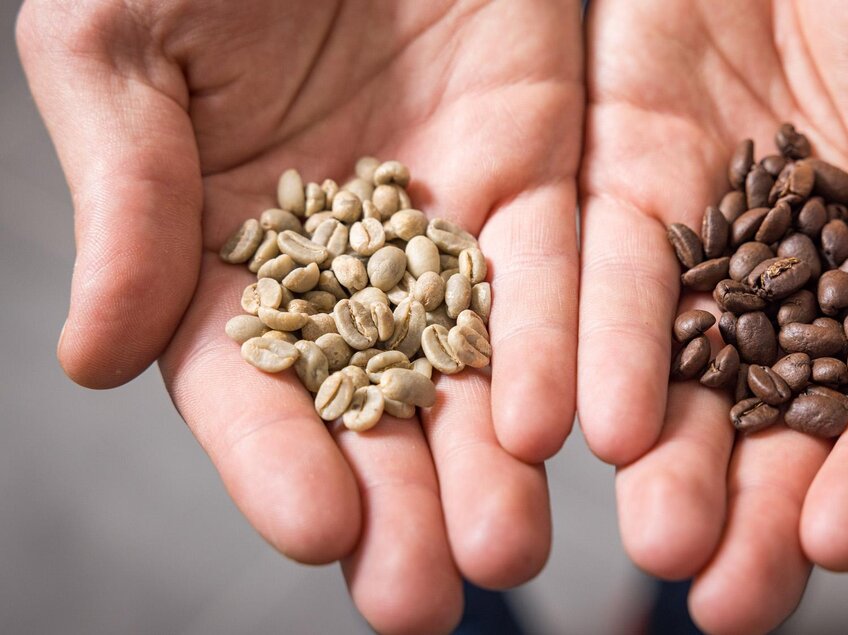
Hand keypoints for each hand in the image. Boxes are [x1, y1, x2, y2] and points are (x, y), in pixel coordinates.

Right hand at [18, 0, 580, 630]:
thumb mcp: (119, 41)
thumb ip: (121, 194)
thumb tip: (92, 360)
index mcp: (226, 241)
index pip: (246, 381)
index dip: (274, 460)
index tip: (312, 534)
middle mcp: (346, 256)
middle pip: (375, 403)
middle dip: (398, 501)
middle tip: (423, 597)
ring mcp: (446, 221)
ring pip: (476, 363)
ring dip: (490, 461)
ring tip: (507, 550)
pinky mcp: (535, 173)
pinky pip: (559, 274)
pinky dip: (565, 348)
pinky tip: (566, 427)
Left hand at [579, 1, 847, 631]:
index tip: (835, 540)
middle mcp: (801, 274)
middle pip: (777, 415)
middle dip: (750, 504)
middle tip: (720, 592)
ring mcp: (706, 232)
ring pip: (680, 364)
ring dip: (663, 452)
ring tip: (648, 531)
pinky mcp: (619, 176)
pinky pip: (598, 272)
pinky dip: (586, 344)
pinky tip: (572, 421)